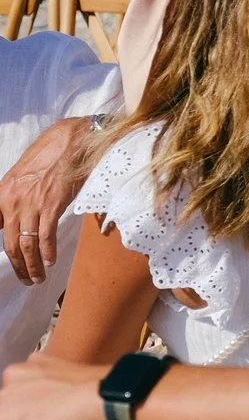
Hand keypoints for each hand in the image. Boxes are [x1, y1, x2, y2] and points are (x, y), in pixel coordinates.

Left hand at [0, 117, 91, 284]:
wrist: (72, 140)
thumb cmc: (51, 155)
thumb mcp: (21, 176)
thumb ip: (14, 197)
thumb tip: (15, 219)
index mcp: (1, 194)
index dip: (6, 251)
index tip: (14, 263)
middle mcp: (12, 201)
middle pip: (10, 244)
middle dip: (19, 266)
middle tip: (27, 279)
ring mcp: (31, 204)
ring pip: (26, 245)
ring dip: (33, 265)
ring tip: (38, 277)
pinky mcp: (51, 205)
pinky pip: (45, 236)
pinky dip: (47, 252)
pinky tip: (50, 262)